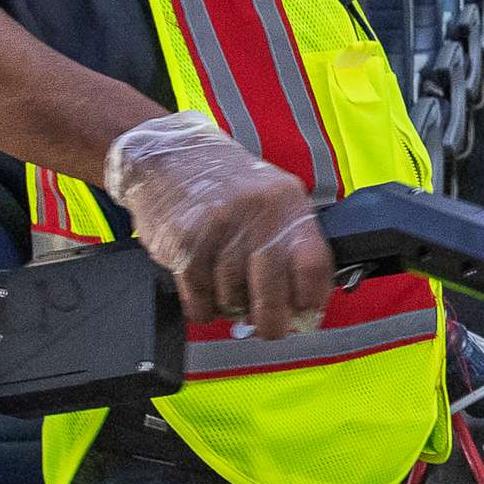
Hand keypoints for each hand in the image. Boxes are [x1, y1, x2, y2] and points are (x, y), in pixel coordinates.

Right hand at [104, 114, 333, 336]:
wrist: (169, 155)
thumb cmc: (225, 184)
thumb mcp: (272, 197)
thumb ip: (292, 242)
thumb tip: (307, 302)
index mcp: (288, 202)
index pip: (314, 265)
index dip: (312, 300)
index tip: (305, 314)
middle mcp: (257, 212)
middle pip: (273, 293)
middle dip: (271, 323)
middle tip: (268, 328)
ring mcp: (219, 226)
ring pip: (233, 299)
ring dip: (230, 307)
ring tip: (225, 287)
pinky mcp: (184, 241)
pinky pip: (199, 299)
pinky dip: (202, 306)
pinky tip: (203, 288)